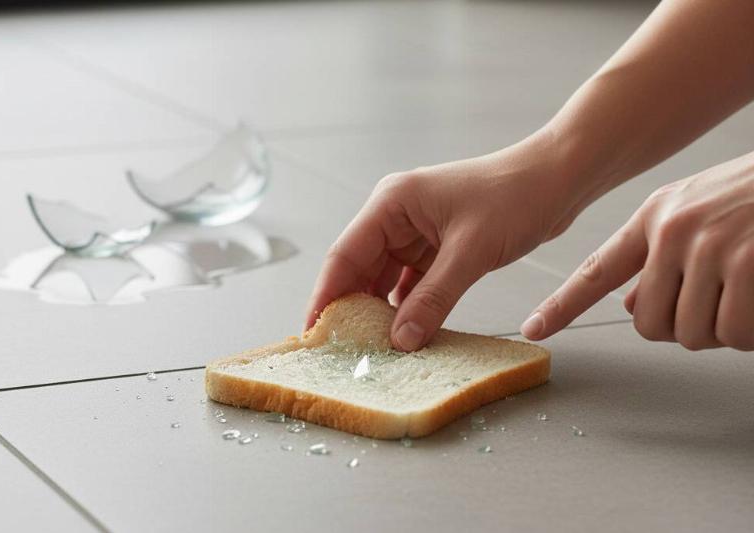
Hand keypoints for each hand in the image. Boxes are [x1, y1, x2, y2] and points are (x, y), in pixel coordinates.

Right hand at [306, 134, 572, 350]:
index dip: (327, 297)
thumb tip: (400, 342)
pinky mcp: (437, 247)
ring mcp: (417, 232)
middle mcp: (396, 216)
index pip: (345, 255)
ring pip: (386, 280)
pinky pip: (412, 283)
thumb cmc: (515, 196)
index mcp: (392, 203)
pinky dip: (410, 307)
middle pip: (360, 270)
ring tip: (373, 349)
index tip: (314, 333)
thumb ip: (433, 299)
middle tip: (344, 350)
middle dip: (353, 309)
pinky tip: (408, 334)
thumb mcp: (470, 252)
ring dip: (383, 312)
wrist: (558, 178)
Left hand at [523, 150, 753, 350]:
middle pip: (650, 324)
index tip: (533, 328)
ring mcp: (710, 246)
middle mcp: (673, 230)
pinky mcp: (747, 264)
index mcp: (656, 218)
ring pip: (694, 334)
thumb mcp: (701, 216)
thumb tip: (632, 306)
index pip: (597, 270)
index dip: (563, 305)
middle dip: (686, 329)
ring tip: (748, 294)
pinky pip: (735, 334)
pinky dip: (753, 333)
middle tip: (720, 305)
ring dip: (727, 331)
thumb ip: (662, 260)